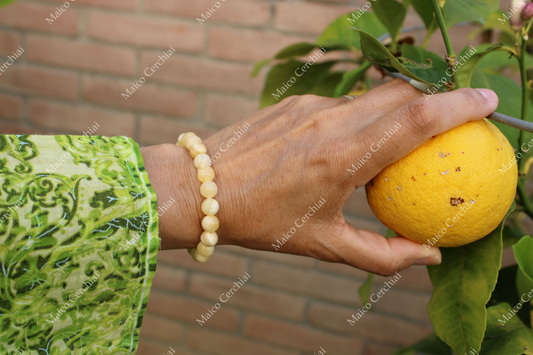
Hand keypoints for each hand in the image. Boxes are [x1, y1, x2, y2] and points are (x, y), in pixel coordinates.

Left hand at [143, 79, 498, 275]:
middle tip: (449, 122)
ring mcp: (310, 107)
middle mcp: (330, 123)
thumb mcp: (323, 246)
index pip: (415, 120)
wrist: (201, 188)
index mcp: (342, 158)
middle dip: (433, 101)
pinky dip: (360, 116)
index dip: (459, 106)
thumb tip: (428, 256)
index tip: (488, 102)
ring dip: (394, 110)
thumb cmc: (261, 222)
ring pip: (371, 96)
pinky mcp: (294, 102)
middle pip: (400, 95)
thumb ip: (381, 254)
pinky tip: (346, 143)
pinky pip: (341, 102)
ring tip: (396, 140)